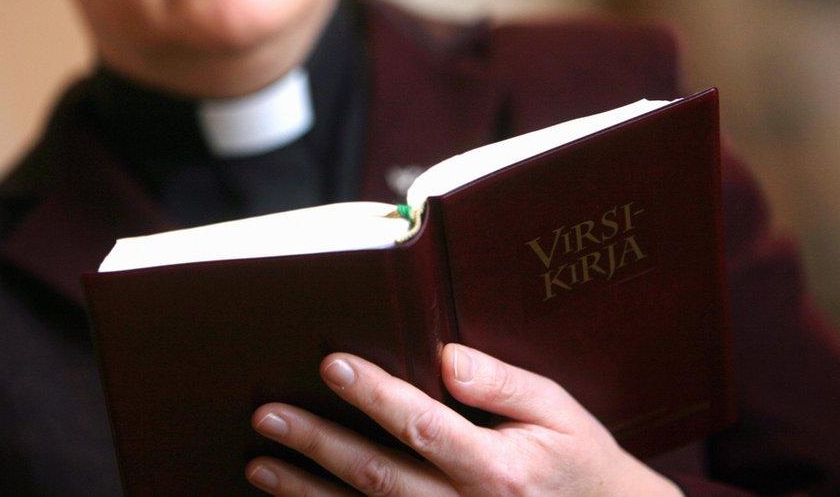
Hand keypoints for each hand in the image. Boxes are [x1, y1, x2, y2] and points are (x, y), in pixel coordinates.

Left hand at [246, 343, 681, 495]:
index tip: (332, 363)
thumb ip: (503, 385)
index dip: (375, 394)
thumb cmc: (579, 464)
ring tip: (260, 465)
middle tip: (269, 415)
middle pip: (381, 478)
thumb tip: (446, 356)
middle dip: (320, 445)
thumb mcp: (559, 413)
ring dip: (308, 493)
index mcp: (500, 471)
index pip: (425, 426)